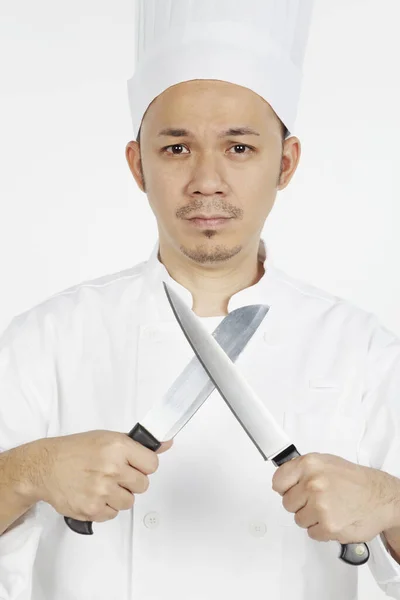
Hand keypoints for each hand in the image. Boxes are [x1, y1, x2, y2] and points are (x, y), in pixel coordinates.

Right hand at [28, 430, 172, 523]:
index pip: (152, 464)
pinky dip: (105, 507)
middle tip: (116, 474)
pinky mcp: (92, 509)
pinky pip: (113, 514)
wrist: (45, 466)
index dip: (144, 466)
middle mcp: (112, 468)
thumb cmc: (75, 450)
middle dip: (132, 481)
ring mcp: (102, 490)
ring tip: (102, 484)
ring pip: (129, 502)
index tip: (136, 465)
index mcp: (118, 447)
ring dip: (119, 495)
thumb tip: (167, 443)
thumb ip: (139, 444)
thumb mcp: (108, 437)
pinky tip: (94, 494)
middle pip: (143, 485)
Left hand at [271, 452, 397, 543]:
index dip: (284, 488)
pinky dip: (322, 529)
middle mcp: (313, 483)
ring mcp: (320, 506)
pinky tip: (334, 518)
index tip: (289, 490)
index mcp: (310, 464)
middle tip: (317, 499)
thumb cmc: (355, 480)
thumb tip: (283, 478)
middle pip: (287, 503)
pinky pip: (312, 533)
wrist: (381, 497)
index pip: (278, 480)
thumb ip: (302, 470)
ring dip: (312, 517)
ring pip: (299, 519)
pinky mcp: (328, 526)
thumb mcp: (326, 462)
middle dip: (300, 503)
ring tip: (329, 508)